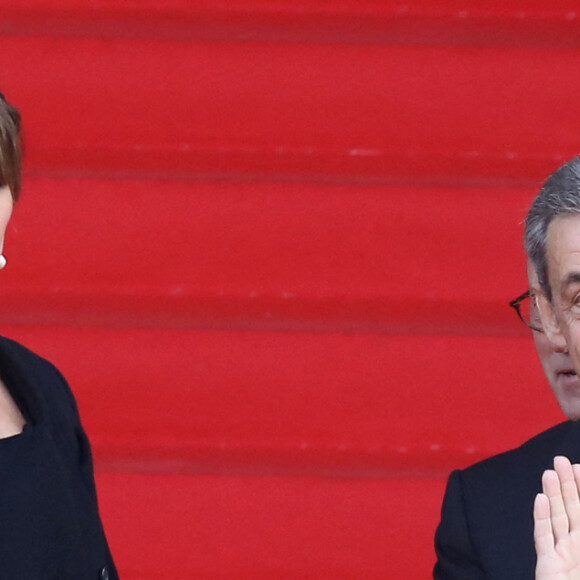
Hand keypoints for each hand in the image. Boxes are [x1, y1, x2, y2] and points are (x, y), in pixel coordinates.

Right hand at [535, 456, 579, 578]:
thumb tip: (578, 513)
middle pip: (574, 510)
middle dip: (568, 484)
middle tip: (561, 459)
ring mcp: (563, 555)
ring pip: (558, 518)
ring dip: (553, 494)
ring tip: (549, 472)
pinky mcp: (548, 564)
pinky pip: (543, 537)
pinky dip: (541, 517)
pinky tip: (539, 499)